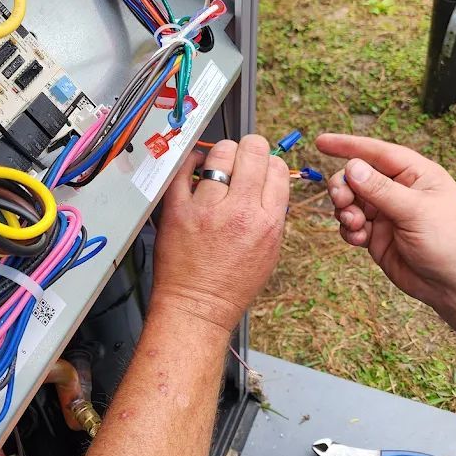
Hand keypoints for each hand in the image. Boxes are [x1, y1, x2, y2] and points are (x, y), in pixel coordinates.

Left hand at [152, 135, 289, 334]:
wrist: (197, 307)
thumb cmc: (231, 286)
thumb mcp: (268, 251)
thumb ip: (270, 214)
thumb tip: (268, 182)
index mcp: (267, 222)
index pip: (277, 168)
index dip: (269, 162)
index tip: (261, 166)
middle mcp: (239, 212)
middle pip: (252, 151)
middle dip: (249, 148)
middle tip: (241, 156)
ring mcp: (207, 209)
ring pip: (220, 154)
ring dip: (220, 154)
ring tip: (217, 164)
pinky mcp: (178, 211)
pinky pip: (182, 170)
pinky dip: (188, 163)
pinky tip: (192, 168)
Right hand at [316, 133, 455, 313]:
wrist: (453, 286)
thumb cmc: (448, 242)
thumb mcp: (415, 211)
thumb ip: (381, 190)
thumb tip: (352, 166)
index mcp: (415, 174)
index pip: (377, 153)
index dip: (348, 146)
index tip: (321, 142)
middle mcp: (398, 190)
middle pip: (357, 177)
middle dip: (344, 187)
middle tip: (342, 202)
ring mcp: (386, 213)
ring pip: (350, 202)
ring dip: (345, 211)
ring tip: (356, 226)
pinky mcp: (377, 235)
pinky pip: (351, 225)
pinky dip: (349, 230)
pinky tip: (359, 239)